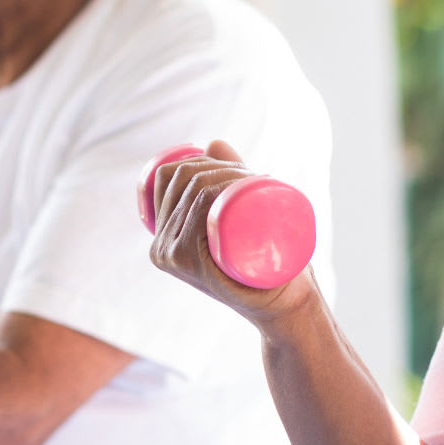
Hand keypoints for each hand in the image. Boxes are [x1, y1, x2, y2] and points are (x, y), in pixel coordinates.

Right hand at [147, 140, 321, 327]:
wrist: (284, 302)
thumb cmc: (265, 260)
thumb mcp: (239, 213)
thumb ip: (225, 176)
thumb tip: (213, 142)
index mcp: (162, 234)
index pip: (168, 174)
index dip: (202, 159)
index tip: (240, 170)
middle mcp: (159, 246)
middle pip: (183, 179)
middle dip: (221, 164)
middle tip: (258, 177)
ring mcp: (171, 256)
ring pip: (194, 190)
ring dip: (226, 173)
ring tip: (258, 182)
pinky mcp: (189, 264)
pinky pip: (195, 211)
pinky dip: (214, 190)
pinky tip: (230, 189)